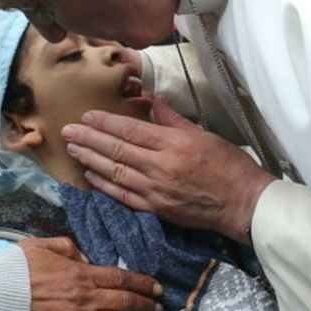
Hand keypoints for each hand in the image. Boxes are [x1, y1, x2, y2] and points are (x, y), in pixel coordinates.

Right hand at [17, 237, 161, 310]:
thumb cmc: (14, 269)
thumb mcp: (43, 246)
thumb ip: (69, 249)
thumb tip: (87, 260)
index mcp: (80, 273)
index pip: (120, 277)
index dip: (141, 283)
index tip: (156, 287)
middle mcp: (85, 298)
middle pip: (124, 301)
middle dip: (145, 304)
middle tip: (160, 307)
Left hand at [61, 96, 274, 241]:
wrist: (243, 203)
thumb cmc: (228, 165)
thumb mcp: (203, 134)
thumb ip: (172, 120)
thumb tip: (151, 101)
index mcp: (174, 144)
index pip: (130, 130)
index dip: (104, 123)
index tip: (86, 116)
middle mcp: (161, 167)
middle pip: (116, 150)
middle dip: (88, 139)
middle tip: (67, 131)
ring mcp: (156, 190)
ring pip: (114, 172)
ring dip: (90, 160)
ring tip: (73, 150)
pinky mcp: (156, 209)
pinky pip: (123, 196)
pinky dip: (104, 185)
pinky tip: (91, 176)